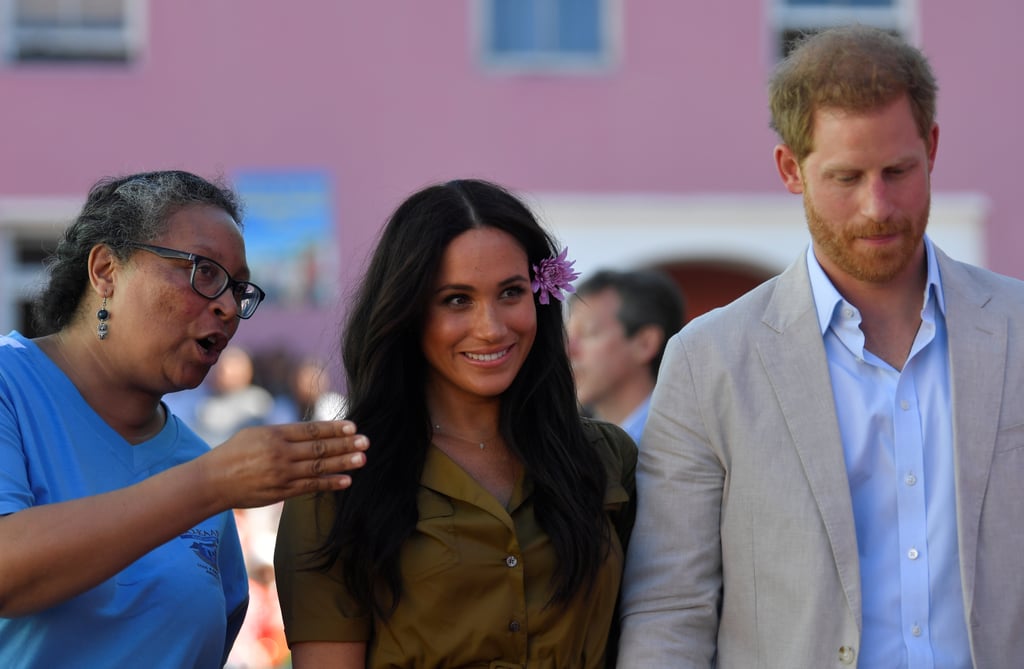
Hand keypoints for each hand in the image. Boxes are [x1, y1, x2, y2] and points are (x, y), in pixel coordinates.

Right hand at [199, 420, 367, 509]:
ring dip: (343, 463)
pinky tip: (346, 481)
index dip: (334, 429)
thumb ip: (283, 433)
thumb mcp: (256, 433)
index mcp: (274, 434)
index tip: (353, 427)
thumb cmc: (234, 453)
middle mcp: (280, 453)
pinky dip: (329, 483)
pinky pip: (310, 486)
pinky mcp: (281, 492)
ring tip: (362, 459)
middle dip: (345, 445)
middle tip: (366, 441)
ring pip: (318, 467)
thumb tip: (312, 432)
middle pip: (319, 448)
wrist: (212, 481)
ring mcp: (281, 474)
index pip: (311, 430)